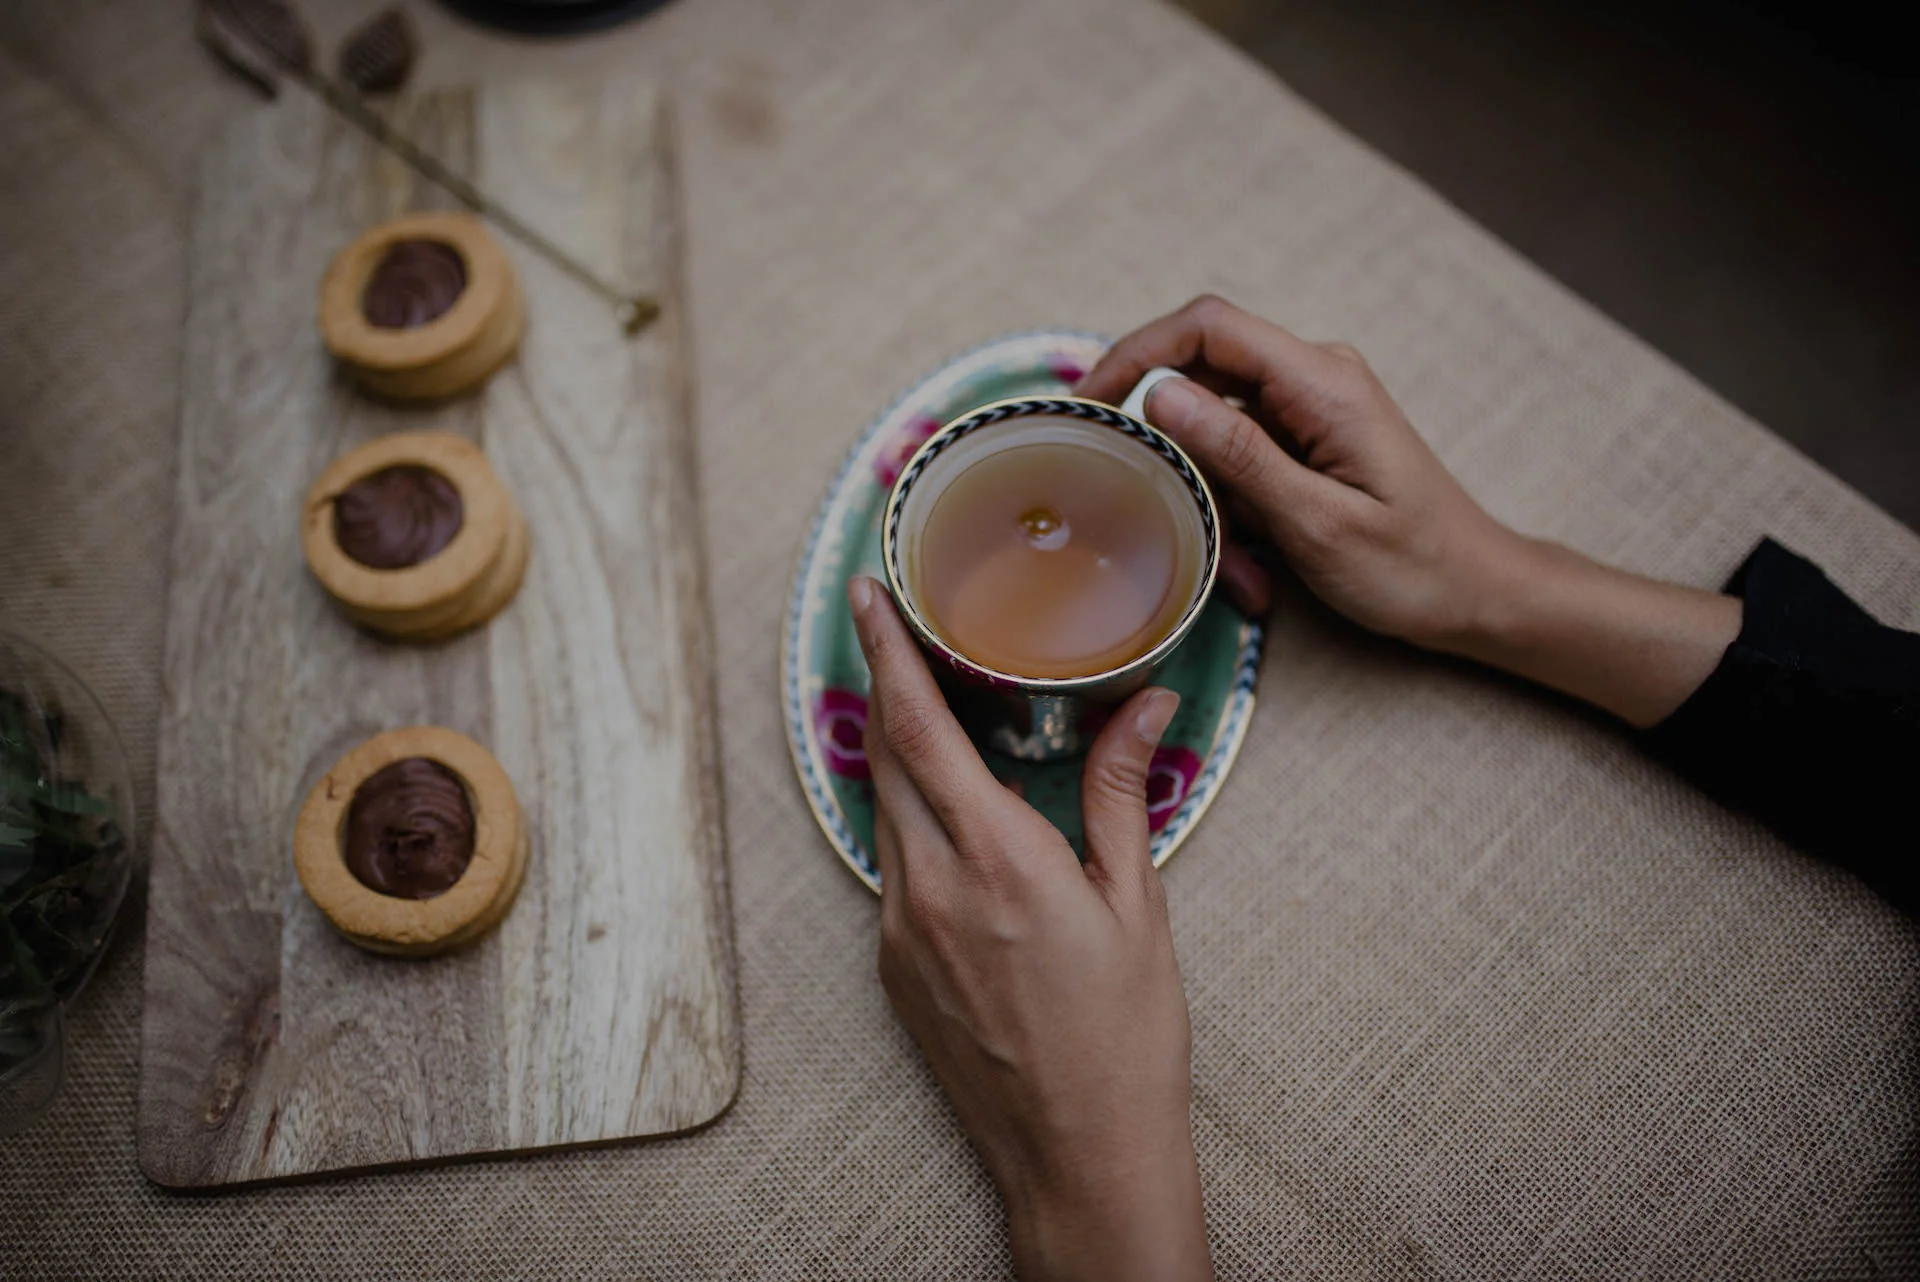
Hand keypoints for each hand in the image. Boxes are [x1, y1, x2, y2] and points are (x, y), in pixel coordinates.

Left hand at [849, 576, 1210, 1281]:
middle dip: (885, 686)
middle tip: (896, 631)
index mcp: (998, 858)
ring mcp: (900, 930)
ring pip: (882, 810)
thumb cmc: (1123, 1038)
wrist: (1078, 1155)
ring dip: (896, 753)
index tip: (866, 595)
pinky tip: (951, 821)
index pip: (919, 728)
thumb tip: (1149, 705)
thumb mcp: (1138, 906)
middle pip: (885, 756)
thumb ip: (1121, 793)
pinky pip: (890, 867)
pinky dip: (910, 823)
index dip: (888, 651)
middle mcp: (931, 887)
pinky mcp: (891, 967)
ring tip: (924, 712)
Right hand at [1078, 296, 1740, 727]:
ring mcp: (1310, 408)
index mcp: (1322, 383)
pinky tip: (1259, 574)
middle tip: (1141, 508)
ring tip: (1243, 575)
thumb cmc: (1412, 567)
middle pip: (1200, 375)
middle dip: (1170, 449)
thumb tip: (1160, 393)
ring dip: (1210, 501)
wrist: (1479, 594)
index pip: (1207, 327)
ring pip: (1215, 430)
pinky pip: (1241, 461)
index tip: (1089, 404)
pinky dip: (1235, 514)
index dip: (1136, 352)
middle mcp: (1314, 378)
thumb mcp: (1316, 522)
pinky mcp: (1306, 441)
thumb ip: (1237, 453)